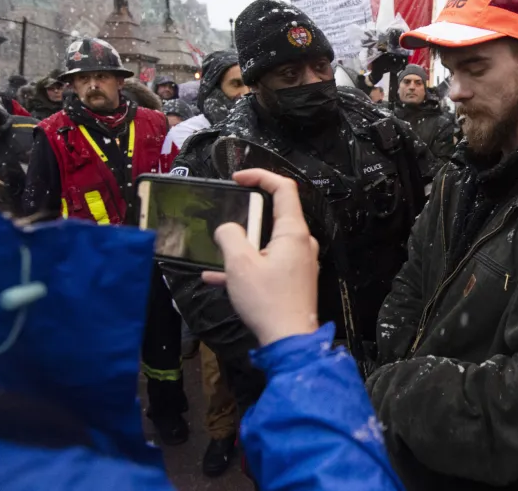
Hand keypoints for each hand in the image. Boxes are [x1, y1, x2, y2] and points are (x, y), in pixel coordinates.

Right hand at [202, 169, 319, 345]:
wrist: (288, 341)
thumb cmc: (267, 301)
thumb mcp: (240, 265)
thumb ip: (230, 237)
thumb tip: (227, 229)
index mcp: (294, 232)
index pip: (284, 188)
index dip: (260, 176)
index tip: (238, 179)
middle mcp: (301, 243)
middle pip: (274, 215)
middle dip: (245, 219)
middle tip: (225, 228)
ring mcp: (299, 262)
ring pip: (267, 242)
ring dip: (241, 246)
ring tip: (217, 255)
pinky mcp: (293, 280)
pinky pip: (266, 264)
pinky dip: (246, 266)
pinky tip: (216, 277)